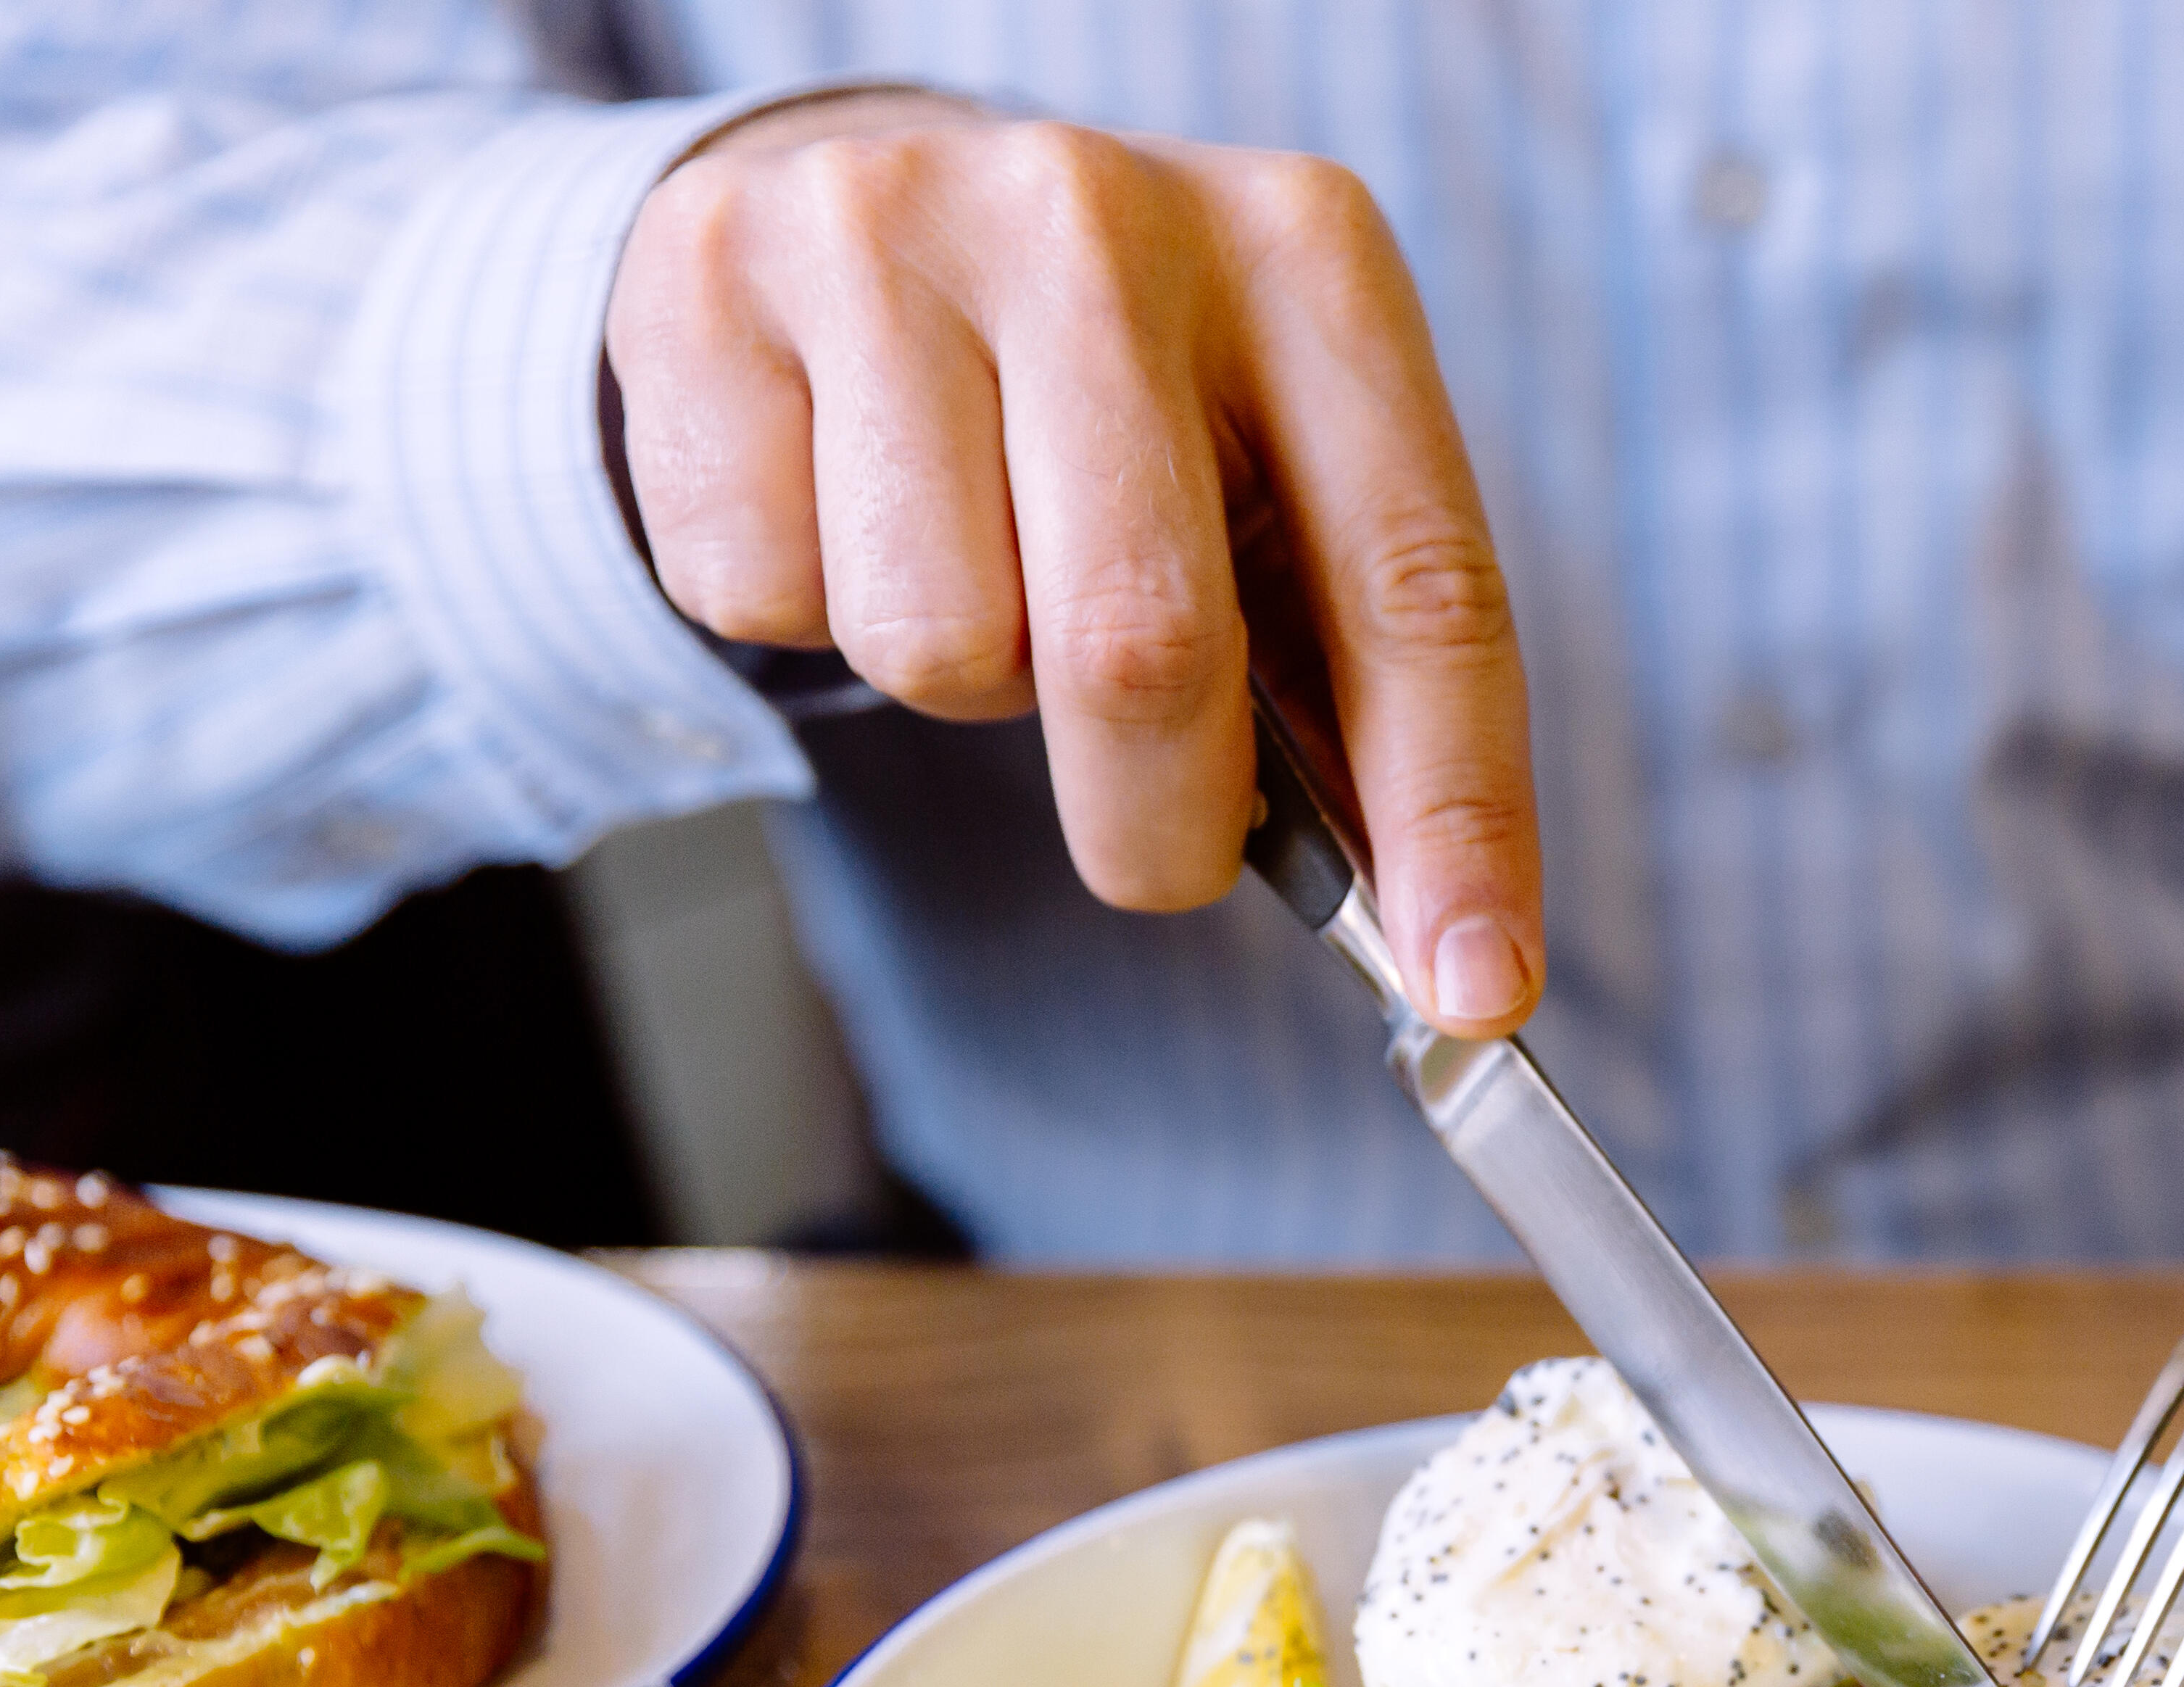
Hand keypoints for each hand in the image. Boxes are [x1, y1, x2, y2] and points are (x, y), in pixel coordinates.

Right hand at [606, 95, 1542, 1032]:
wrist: (870, 199)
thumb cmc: (1119, 392)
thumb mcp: (1272, 470)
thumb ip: (1354, 673)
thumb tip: (1441, 944)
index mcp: (1306, 259)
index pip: (1416, 588)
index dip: (1451, 815)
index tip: (1473, 991)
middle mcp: (1104, 219)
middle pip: (1142, 649)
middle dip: (1159, 822)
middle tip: (1159, 841)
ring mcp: (893, 227)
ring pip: (935, 641)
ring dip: (968, 685)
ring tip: (982, 570)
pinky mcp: (710, 276)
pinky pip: (765, 593)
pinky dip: (807, 610)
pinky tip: (843, 499)